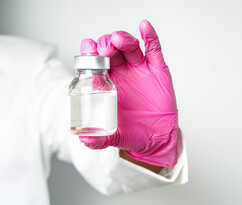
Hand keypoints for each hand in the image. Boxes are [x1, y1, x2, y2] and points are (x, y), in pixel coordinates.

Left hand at [79, 20, 178, 166]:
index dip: (90, 53)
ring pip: (130, 47)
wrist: (157, 138)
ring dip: (123, 39)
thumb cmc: (134, 133)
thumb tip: (84, 140)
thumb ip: (99, 140)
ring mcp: (140, 69)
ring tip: (118, 40)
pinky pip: (154, 50)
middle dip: (106, 44)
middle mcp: (122, 73)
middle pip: (111, 50)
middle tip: (105, 48)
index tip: (87, 47)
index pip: (95, 62)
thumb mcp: (114, 137)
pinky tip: (144, 27)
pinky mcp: (157, 70)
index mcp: (107, 84)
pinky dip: (150, 37)